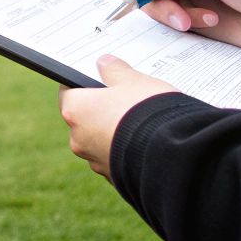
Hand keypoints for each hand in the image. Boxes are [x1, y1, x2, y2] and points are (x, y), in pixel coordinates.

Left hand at [57, 56, 178, 181]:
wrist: (171, 154)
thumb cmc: (146, 111)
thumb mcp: (133, 81)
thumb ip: (115, 70)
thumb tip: (104, 63)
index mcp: (75, 111)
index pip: (69, 92)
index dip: (83, 83)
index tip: (96, 78)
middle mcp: (78, 139)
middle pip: (85, 117)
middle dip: (101, 108)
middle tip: (123, 97)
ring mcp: (95, 161)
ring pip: (100, 139)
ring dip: (114, 130)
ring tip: (140, 120)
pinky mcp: (114, 177)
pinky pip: (116, 157)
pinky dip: (126, 149)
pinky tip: (145, 140)